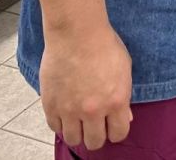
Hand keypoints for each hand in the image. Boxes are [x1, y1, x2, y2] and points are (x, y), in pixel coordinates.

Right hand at [40, 22, 132, 150]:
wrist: (76, 32)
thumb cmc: (104, 45)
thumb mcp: (124, 69)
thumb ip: (124, 96)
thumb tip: (124, 117)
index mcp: (116, 101)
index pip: (118, 134)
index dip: (116, 131)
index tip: (112, 126)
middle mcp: (94, 111)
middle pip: (94, 142)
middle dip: (96, 135)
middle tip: (94, 125)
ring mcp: (70, 109)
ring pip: (73, 139)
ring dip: (77, 132)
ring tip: (78, 121)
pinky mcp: (51, 104)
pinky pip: (55, 127)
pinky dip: (60, 123)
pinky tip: (65, 112)